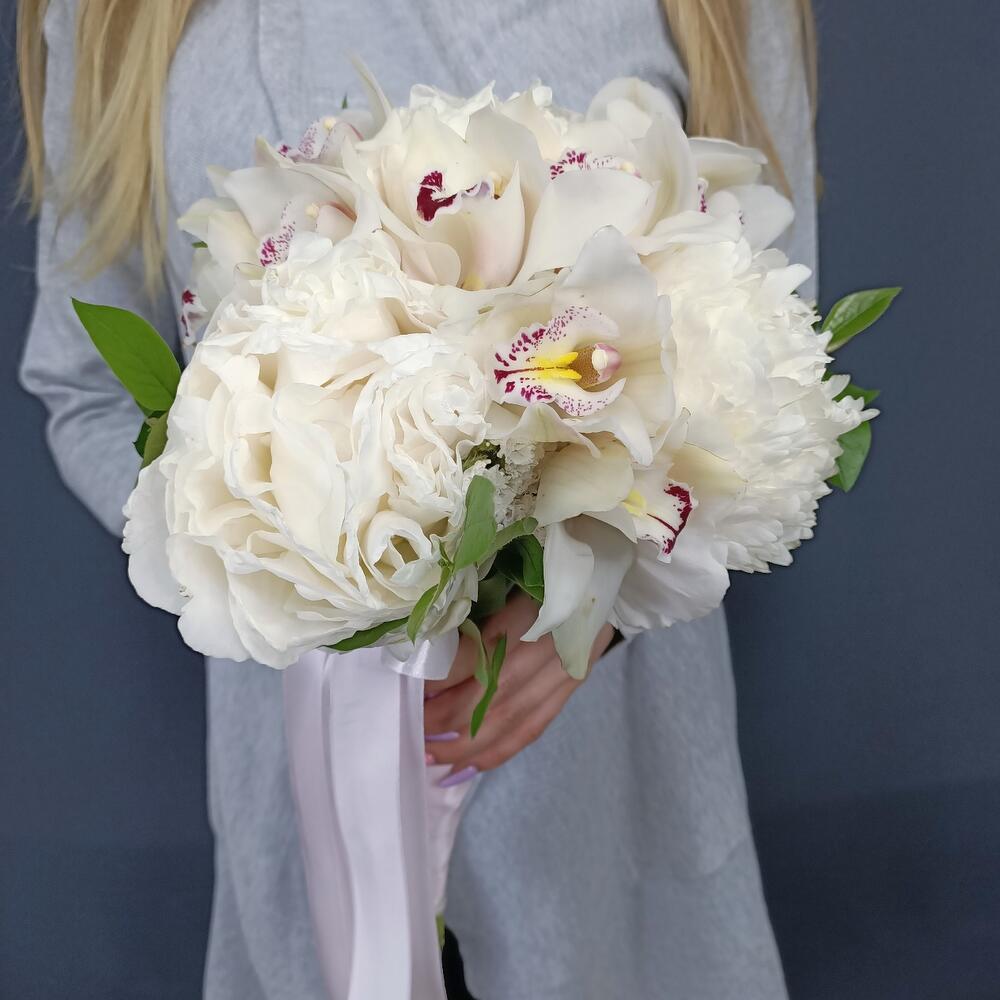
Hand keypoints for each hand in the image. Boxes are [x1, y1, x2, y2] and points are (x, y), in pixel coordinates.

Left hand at [423, 591, 615, 784]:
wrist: (607, 572)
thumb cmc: (550, 566)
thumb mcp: (516, 573)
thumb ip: (481, 605)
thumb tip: (429, 643)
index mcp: (534, 609)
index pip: (482, 652)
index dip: (445, 676)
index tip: (412, 686)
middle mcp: (551, 646)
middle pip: (493, 693)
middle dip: (446, 718)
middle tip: (411, 728)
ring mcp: (565, 671)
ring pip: (510, 720)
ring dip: (465, 745)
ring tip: (429, 755)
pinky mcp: (571, 687)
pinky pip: (532, 728)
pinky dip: (497, 752)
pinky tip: (465, 766)